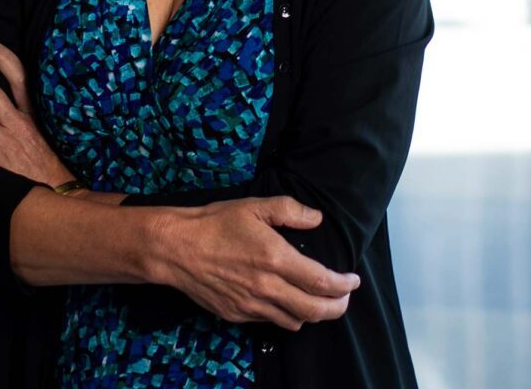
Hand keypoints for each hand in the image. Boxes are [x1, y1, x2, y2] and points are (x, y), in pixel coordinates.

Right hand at [151, 196, 359, 330]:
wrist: (177, 248)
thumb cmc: (215, 223)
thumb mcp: (254, 207)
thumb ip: (289, 210)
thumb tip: (316, 218)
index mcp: (275, 258)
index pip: (322, 281)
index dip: (343, 285)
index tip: (353, 280)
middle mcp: (267, 288)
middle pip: (315, 311)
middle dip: (337, 307)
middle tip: (344, 298)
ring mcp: (252, 306)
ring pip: (295, 322)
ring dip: (313, 314)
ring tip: (319, 301)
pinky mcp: (238, 316)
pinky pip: (272, 322)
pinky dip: (287, 316)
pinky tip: (287, 302)